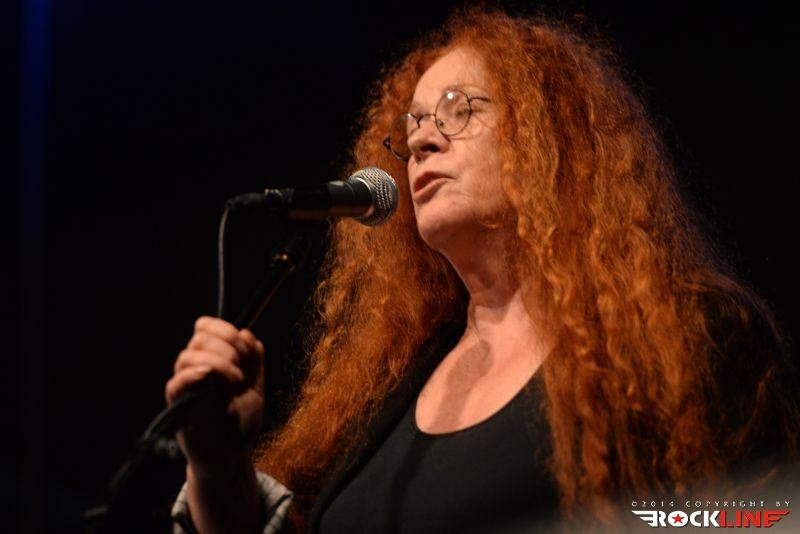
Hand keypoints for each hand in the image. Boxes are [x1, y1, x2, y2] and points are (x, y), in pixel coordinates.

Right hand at [165, 316, 264, 477]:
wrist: (232, 456)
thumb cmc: (241, 422)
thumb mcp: (256, 385)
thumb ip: (254, 359)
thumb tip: (246, 332)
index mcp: (213, 359)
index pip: (205, 327)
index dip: (225, 329)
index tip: (244, 347)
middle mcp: (196, 369)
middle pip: (199, 337)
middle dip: (226, 345)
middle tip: (241, 369)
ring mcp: (186, 386)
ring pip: (188, 356)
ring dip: (218, 362)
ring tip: (235, 382)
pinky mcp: (179, 406)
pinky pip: (176, 382)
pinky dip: (192, 374)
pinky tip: (208, 377)